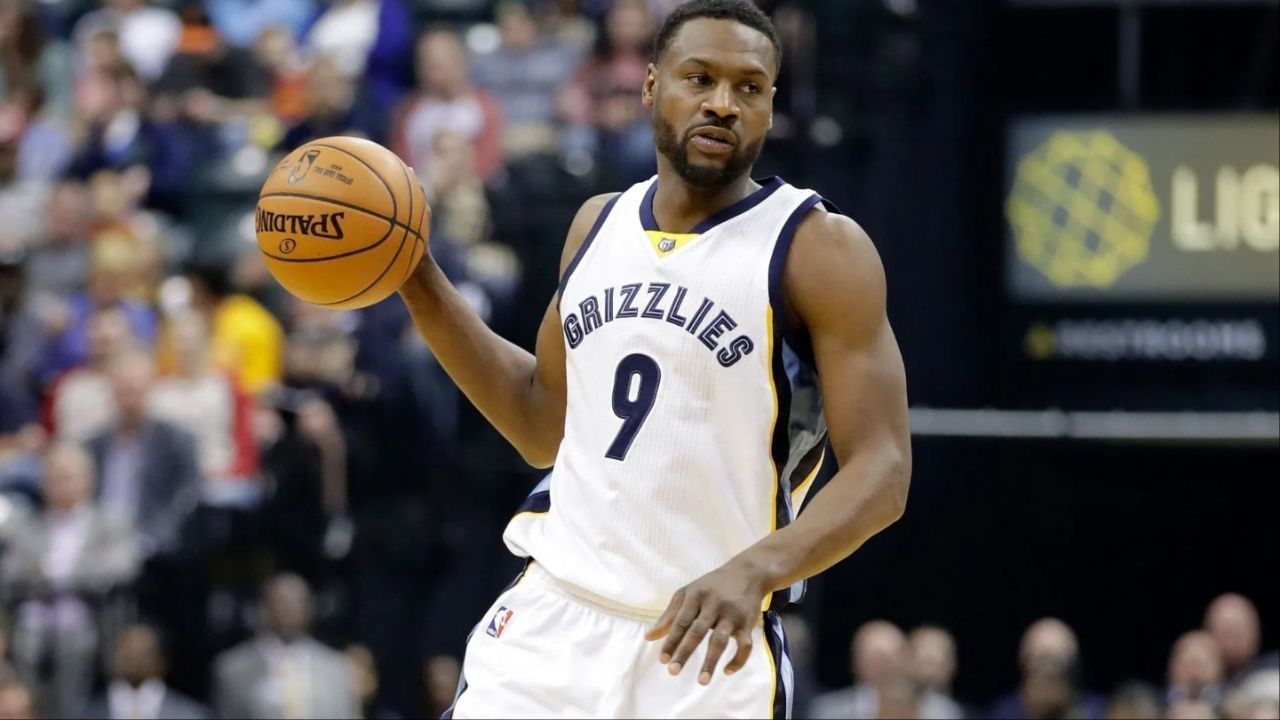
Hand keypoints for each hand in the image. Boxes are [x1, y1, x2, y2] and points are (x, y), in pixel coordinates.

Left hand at [643, 560, 766, 684]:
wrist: (748, 573)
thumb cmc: (711, 586)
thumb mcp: (688, 593)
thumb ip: (669, 615)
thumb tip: (649, 637)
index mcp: (696, 596)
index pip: (680, 621)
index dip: (671, 641)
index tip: (662, 659)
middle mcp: (714, 605)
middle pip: (697, 631)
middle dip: (684, 652)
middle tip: (673, 672)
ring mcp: (732, 615)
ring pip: (720, 640)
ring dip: (710, 662)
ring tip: (702, 681)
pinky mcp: (748, 624)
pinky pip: (745, 645)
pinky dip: (738, 660)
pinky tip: (727, 671)